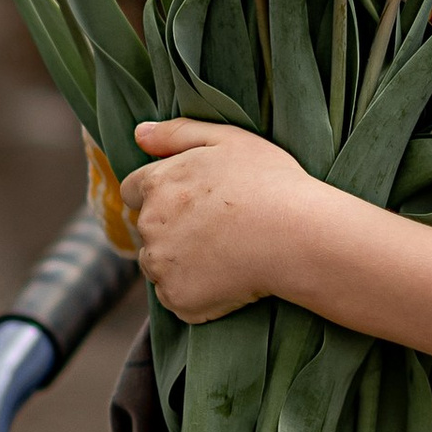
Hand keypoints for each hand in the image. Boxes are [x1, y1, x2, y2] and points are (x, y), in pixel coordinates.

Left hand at [121, 116, 319, 320]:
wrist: (298, 237)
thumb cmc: (270, 183)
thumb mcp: (228, 139)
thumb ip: (176, 133)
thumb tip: (138, 133)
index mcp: (157, 184)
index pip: (133, 191)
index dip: (160, 194)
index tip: (190, 202)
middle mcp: (150, 225)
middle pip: (147, 230)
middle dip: (172, 228)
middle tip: (217, 228)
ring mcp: (161, 265)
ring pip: (159, 264)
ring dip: (179, 261)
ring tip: (224, 255)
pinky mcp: (178, 298)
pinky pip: (177, 296)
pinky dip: (195, 291)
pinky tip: (227, 278)